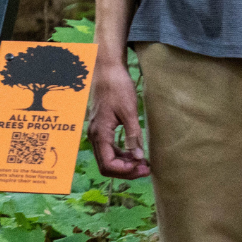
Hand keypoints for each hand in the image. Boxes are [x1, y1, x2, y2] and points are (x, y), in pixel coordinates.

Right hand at [87, 58, 149, 178]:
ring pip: (107, 158)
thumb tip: (138, 158)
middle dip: (126, 171)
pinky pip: (109, 149)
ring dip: (124, 164)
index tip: (143, 166)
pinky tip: (135, 152)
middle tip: (146, 168)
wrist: (107, 70)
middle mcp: (95, 134)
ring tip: (143, 162)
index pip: (108, 164)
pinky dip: (121, 155)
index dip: (126, 171)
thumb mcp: (129, 111)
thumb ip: (133, 135)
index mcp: (100, 132)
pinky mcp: (102, 127)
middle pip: (106, 165)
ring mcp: (97, 131)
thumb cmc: (117, 87)